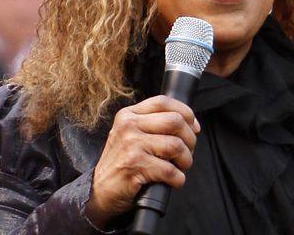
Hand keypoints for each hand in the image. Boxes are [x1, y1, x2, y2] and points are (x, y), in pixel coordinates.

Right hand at [85, 95, 199, 226]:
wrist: (99, 192)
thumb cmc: (121, 164)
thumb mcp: (131, 135)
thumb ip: (154, 124)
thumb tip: (191, 124)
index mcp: (128, 115)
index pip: (163, 102)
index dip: (186, 113)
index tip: (194, 127)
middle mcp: (128, 126)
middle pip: (175, 121)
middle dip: (190, 139)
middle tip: (187, 152)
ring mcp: (131, 145)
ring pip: (176, 145)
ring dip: (186, 160)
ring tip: (180, 167)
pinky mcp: (135, 166)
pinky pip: (170, 170)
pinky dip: (178, 179)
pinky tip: (173, 181)